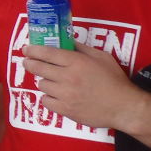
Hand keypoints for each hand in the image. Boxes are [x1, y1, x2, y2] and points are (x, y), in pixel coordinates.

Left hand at [23, 41, 145, 130]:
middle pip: (38, 68)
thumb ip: (81, 48)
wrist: (123, 107)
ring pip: (41, 85)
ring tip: (51, 80)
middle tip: (28, 62)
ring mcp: (65, 95)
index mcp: (76, 62)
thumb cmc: (114, 80)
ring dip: (44, 81)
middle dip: (30, 63)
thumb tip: (65, 41)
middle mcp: (67, 77)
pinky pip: (46, 101)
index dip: (33, 50)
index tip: (26, 49)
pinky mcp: (65, 110)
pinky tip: (55, 95)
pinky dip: (48, 97)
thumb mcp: (101, 57)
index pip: (47, 53)